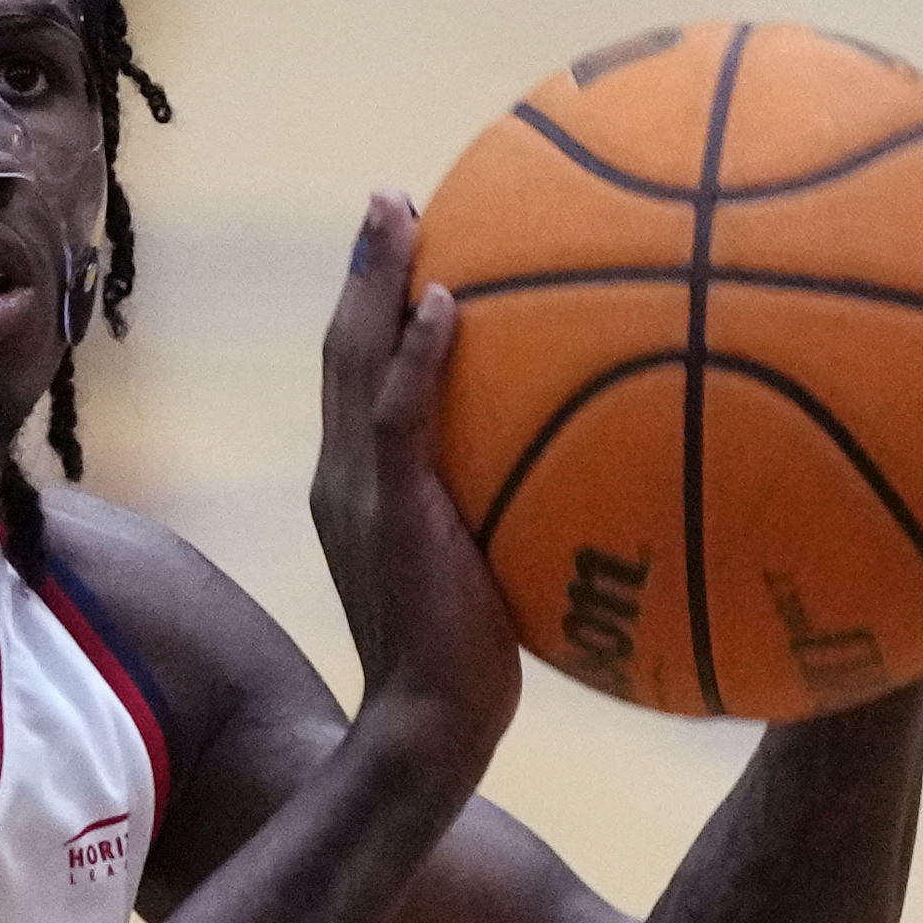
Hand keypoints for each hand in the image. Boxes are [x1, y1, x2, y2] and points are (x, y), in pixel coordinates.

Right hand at [311, 188, 522, 766]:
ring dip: (373, 282)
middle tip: (387, 198)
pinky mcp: (388, 512)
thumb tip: (579, 467)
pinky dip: (416, 354)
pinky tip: (445, 301)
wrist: (428, 724)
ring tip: (395, 211)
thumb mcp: (486, 566)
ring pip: (355, 363)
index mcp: (358, 484)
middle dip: (362, 270)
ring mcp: (358, 490)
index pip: (359, 379)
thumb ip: (503, 510)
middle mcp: (343, 475)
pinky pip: (398, 416)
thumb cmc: (467, 661)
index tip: (401, 245)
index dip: (372, 309)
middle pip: (343, 350)